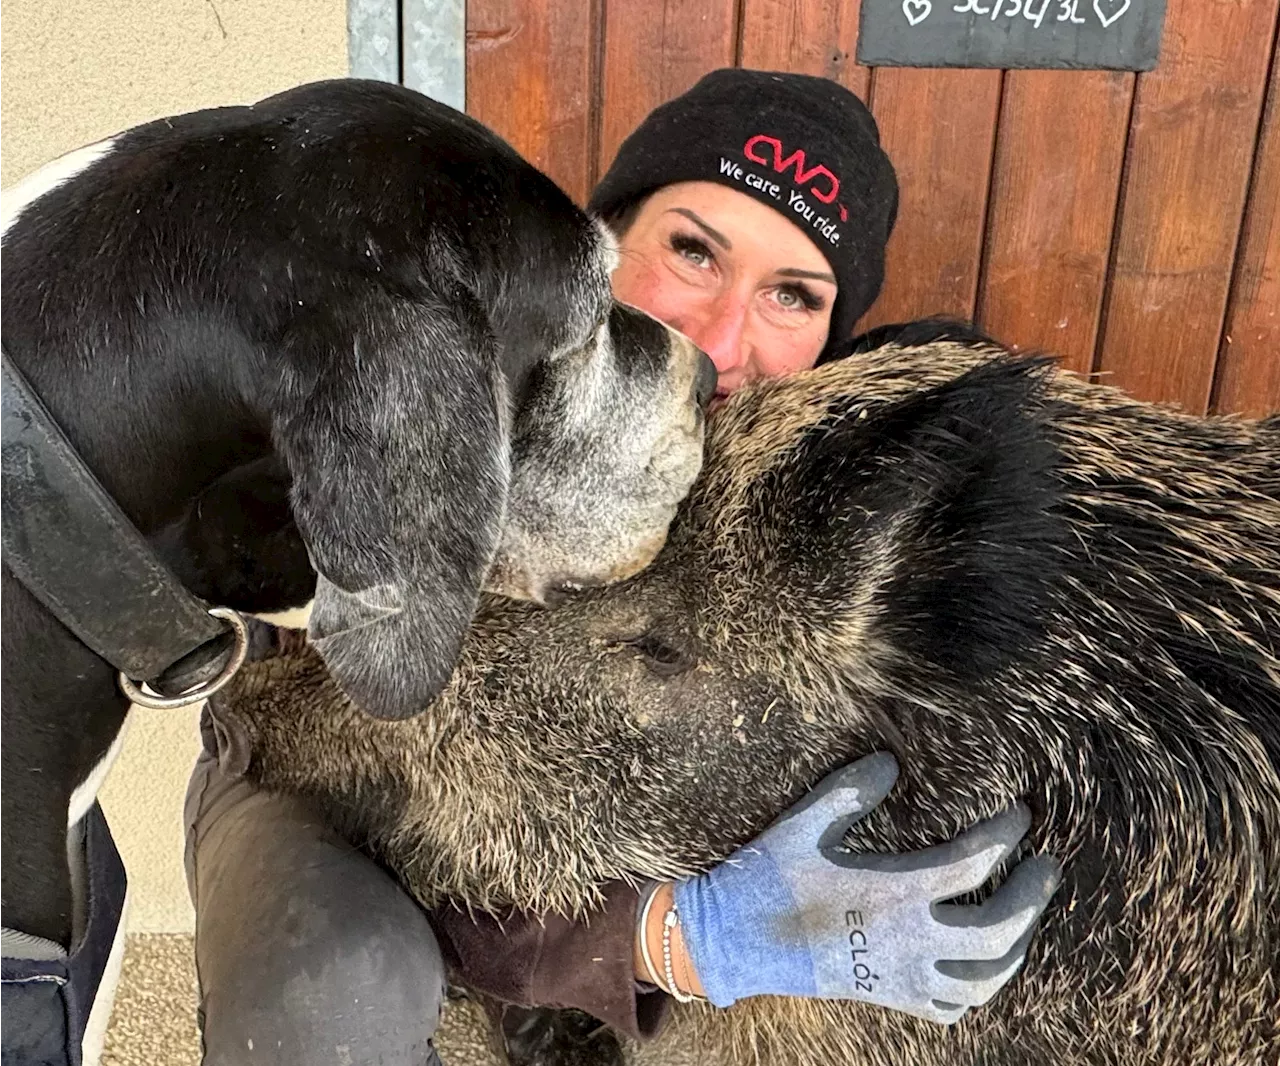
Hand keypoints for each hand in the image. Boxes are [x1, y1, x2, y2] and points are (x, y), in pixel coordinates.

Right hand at [671, 753, 1061, 1022]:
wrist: (731, 941)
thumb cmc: (767, 876)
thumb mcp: (804, 823)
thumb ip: (850, 791)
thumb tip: (891, 762)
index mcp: (891, 892)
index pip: (973, 864)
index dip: (1005, 835)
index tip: (1019, 813)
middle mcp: (906, 940)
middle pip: (999, 931)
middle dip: (1034, 897)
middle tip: (1047, 865)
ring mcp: (900, 977)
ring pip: (985, 979)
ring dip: (1018, 947)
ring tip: (1026, 915)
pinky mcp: (888, 998)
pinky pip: (951, 1006)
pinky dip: (977, 988)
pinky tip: (980, 964)